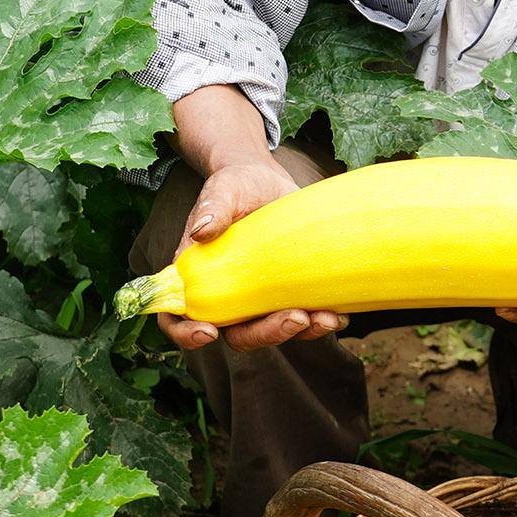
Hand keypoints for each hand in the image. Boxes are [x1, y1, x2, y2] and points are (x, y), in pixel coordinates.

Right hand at [154, 157, 347, 353]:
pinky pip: (301, 319)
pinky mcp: (286, 292)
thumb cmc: (237, 184)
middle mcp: (227, 296)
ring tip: (327, 319)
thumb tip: (200, 231)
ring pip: (272, 331)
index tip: (208, 333)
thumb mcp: (224, 189)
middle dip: (266, 334)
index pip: (178, 318)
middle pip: (237, 335)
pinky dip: (319, 322)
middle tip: (296, 319)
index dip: (186, 334)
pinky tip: (339, 314)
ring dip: (301, 333)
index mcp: (198, 277)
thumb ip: (212, 207)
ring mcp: (258, 299)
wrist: (269, 182)